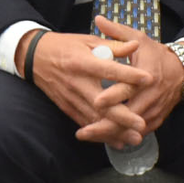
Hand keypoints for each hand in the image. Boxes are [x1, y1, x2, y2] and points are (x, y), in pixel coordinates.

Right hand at [24, 24, 154, 145]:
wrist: (34, 57)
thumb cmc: (65, 46)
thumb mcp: (88, 41)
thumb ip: (113, 46)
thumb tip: (135, 46)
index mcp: (82, 61)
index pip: (108, 69)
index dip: (128, 75)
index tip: (149, 79)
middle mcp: (76, 82)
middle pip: (101, 102)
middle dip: (122, 116)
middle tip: (142, 124)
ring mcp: (71, 97)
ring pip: (94, 118)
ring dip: (115, 131)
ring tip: (134, 138)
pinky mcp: (67, 108)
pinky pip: (85, 123)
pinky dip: (102, 134)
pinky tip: (117, 141)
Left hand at [89, 16, 183, 138]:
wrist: (182, 71)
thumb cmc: (155, 54)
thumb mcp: (139, 38)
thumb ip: (117, 32)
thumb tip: (98, 19)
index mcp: (146, 75)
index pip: (129, 88)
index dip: (113, 96)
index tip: (97, 101)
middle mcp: (151, 96)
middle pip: (128, 116)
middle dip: (106, 125)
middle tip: (84, 131)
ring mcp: (154, 110)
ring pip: (131, 128)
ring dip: (110, 134)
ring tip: (88, 135)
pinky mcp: (155, 120)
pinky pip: (137, 133)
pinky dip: (121, 137)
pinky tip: (103, 139)